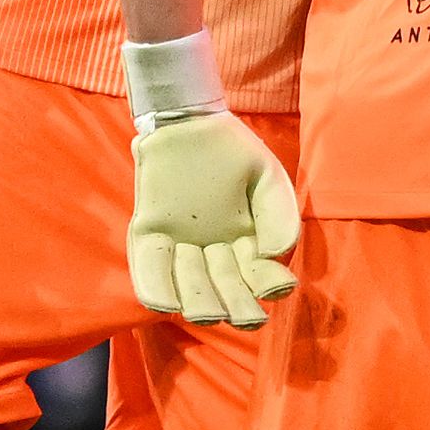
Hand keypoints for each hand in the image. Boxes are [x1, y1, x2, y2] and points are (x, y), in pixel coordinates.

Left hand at [126, 112, 301, 328]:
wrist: (189, 120)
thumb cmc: (233, 151)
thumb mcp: (269, 178)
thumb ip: (280, 216)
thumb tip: (276, 257)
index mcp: (248, 248)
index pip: (260, 282)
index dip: (269, 288)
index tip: (277, 285)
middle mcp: (213, 258)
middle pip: (225, 299)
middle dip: (236, 307)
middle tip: (244, 308)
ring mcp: (178, 250)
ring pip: (188, 294)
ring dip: (199, 297)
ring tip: (205, 273)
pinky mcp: (148, 235)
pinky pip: (149, 273)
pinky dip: (157, 291)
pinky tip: (167, 303)